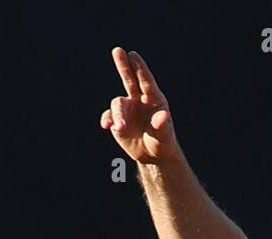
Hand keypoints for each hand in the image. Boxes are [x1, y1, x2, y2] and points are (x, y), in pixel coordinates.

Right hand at [99, 47, 178, 164]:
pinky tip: (107, 125)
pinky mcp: (117, 119)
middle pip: (129, 79)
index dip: (140, 68)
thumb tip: (162, 117)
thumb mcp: (165, 137)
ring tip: (120, 127)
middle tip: (118, 50)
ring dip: (118, 114)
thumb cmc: (162, 142)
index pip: (146, 81)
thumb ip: (163, 126)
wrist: (151, 155)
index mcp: (154, 99)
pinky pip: (109, 116)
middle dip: (123, 65)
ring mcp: (127, 108)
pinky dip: (108, 119)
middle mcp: (139, 100)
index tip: (133, 54)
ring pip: (118, 103)